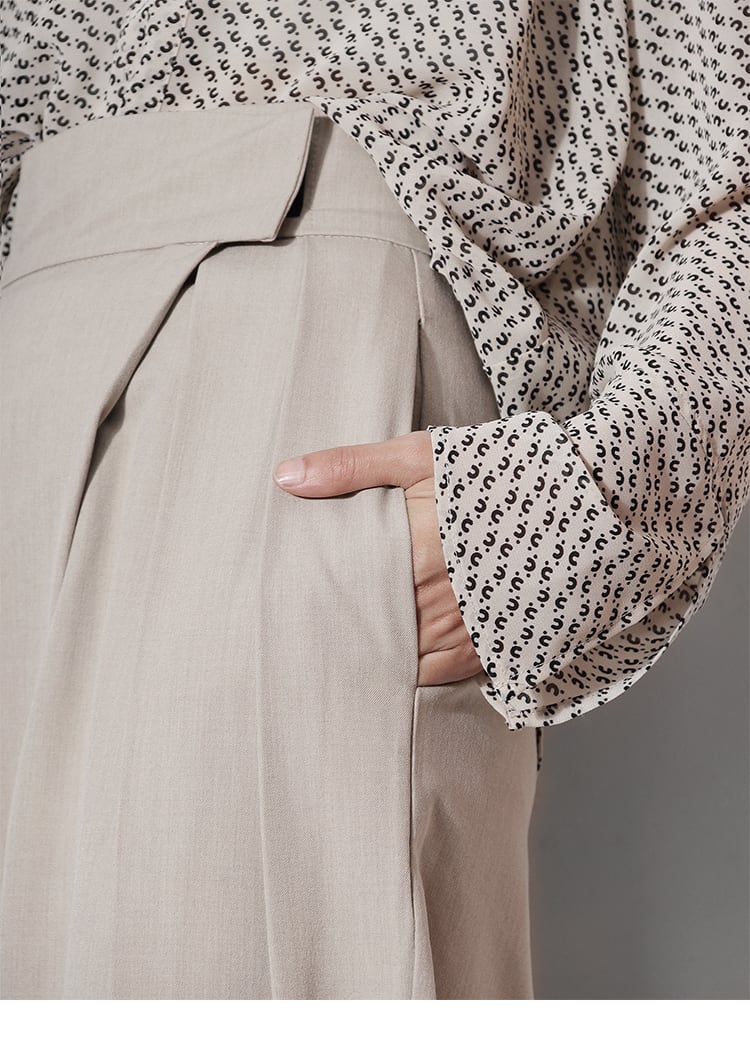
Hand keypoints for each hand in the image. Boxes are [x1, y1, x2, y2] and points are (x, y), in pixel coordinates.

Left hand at [272, 430, 484, 686]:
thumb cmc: (497, 471)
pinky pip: (440, 673)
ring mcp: (468, 627)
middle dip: (342, 631)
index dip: (316, 604)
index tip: (292, 607)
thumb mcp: (422, 456)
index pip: (347, 592)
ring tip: (343, 653)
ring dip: (374, 654)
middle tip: (307, 636)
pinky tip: (395, 661)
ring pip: (400, 658)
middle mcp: (438, 598)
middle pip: (371, 628)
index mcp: (414, 551)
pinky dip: (413, 670)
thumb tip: (285, 478)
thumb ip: (351, 467)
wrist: (579, 497)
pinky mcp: (494, 643)